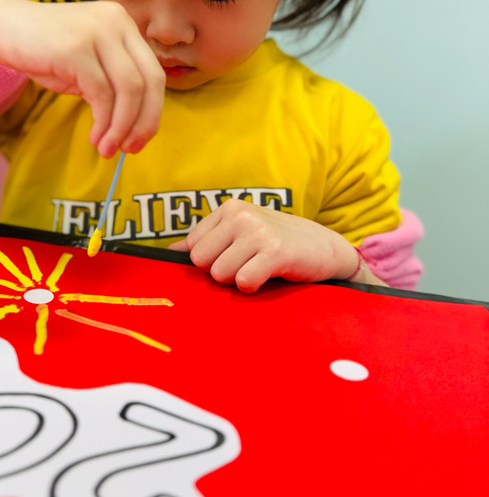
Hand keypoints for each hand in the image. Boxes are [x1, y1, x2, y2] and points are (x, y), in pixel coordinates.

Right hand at [0, 0, 164, 157]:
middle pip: (149, 81)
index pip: (154, 72)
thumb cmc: (43, 50)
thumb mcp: (87, 63)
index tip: (139, 140)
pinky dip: (103, 122)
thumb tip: (135, 126)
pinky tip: (94, 137)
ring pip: (128, 90)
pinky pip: (102, 94)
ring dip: (121, 127)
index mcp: (124, 23)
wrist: (0, 28)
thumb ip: (112, 82)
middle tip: (130, 149)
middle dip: (143, 122)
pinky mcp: (76, 49)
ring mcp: (97, 32)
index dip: (152, 111)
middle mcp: (116, 22)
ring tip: (107, 149)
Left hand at [167, 200, 359, 292]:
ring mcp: (258, 231)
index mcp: (229, 209)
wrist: (325, 248)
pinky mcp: (275, 252)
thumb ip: (208, 241)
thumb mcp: (242, 233)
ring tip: (260, 268)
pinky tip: (269, 276)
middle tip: (248, 264)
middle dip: (221, 272)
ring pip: (220, 274)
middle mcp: (241, 215)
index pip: (192, 247)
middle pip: (201, 262)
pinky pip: (244, 282)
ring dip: (239, 280)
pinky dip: (254, 286)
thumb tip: (171, 252)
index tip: (234, 257)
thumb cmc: (278, 243)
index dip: (211, 260)